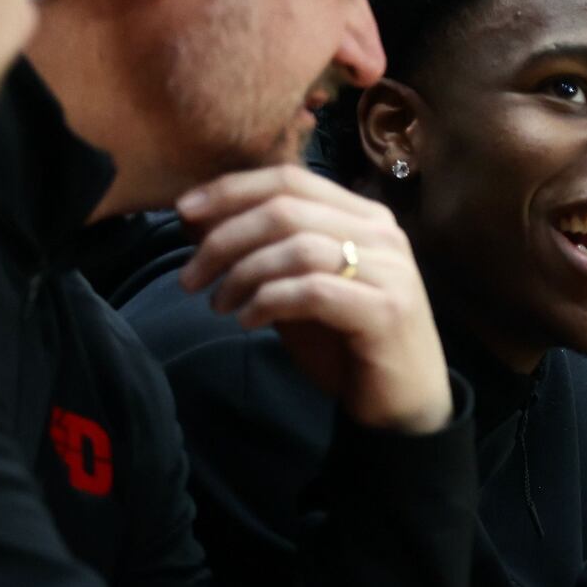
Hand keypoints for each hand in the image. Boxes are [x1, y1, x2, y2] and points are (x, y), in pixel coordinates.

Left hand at [175, 165, 452, 435]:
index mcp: (363, 216)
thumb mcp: (293, 290)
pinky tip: (248, 320)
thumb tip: (196, 221)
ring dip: (243, 274)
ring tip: (218, 305)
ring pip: (297, 247)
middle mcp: (381, 233)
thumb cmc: (345, 344)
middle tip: (189, 276)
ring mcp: (389, 270)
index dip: (232, 189)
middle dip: (225, 238)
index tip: (184, 211)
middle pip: (287, 209)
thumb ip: (259, 253)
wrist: (402, 407)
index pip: (290, 179)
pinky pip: (313, 291)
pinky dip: (269, 301)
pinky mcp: (386, 311)